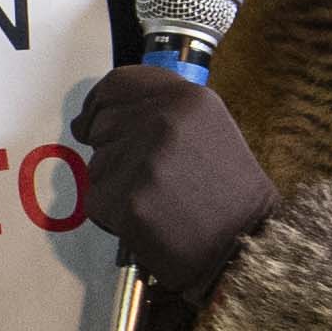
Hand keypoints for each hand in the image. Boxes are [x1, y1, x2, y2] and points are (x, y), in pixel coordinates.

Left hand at [75, 62, 278, 297]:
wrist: (244, 245)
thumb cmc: (228, 192)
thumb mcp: (207, 128)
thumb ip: (157, 111)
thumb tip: (87, 120)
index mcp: (187, 98)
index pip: (118, 84)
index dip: (98, 103)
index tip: (91, 120)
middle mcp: (163, 121)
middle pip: (103, 125)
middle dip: (114, 151)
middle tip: (149, 178)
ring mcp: (143, 161)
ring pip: (97, 165)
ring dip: (115, 186)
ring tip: (157, 201)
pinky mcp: (127, 201)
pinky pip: (96, 201)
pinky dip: (112, 215)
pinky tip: (147, 220)